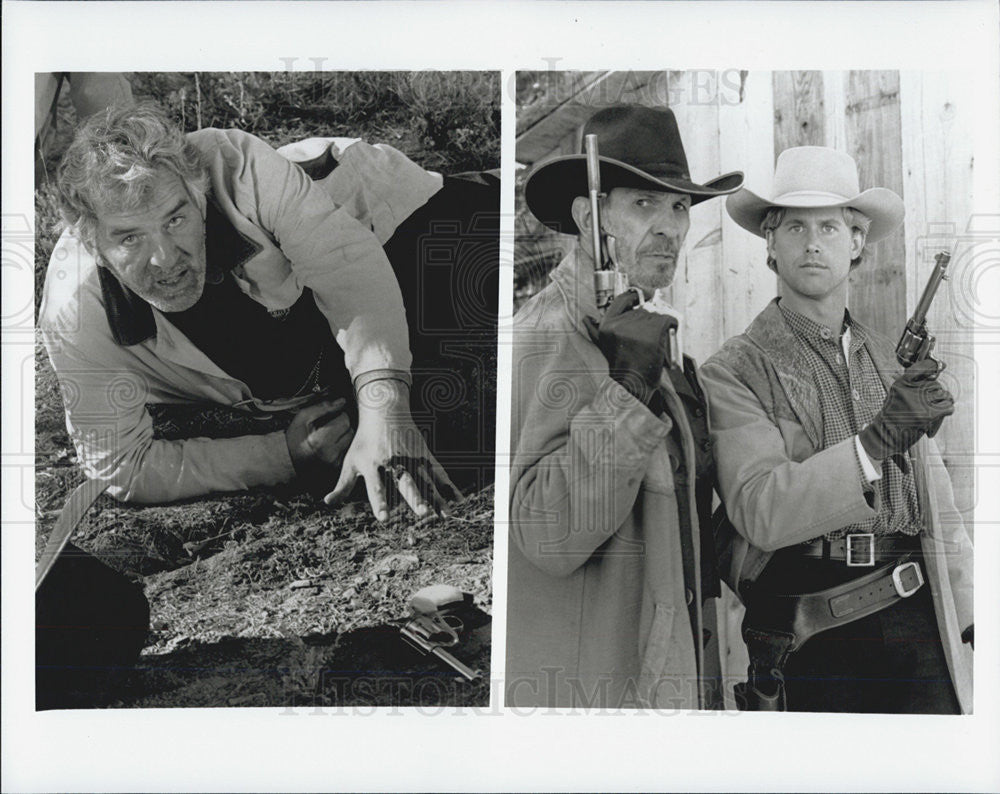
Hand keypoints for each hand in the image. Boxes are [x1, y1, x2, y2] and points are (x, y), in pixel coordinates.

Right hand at [285, 398, 353, 474]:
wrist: (288, 461)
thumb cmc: (294, 439)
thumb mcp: (303, 418)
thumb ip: (323, 408)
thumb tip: (341, 402)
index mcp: (321, 441)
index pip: (345, 421)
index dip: (340, 415)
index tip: (332, 416)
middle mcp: (331, 455)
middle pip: (351, 431)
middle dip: (343, 425)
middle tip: (330, 426)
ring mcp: (336, 463)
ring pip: (352, 441)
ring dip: (345, 435)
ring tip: (330, 435)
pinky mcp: (339, 468)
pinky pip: (348, 451)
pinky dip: (343, 445)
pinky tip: (332, 444)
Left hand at [323, 379, 459, 521]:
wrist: (384, 410)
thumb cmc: (364, 440)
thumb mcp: (351, 460)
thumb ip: (343, 485)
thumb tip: (328, 503)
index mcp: (374, 465)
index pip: (376, 487)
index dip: (380, 502)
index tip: (385, 518)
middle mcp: (394, 462)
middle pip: (406, 483)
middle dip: (415, 498)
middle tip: (423, 513)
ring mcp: (412, 458)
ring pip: (425, 480)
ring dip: (436, 497)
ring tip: (444, 515)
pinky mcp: (424, 454)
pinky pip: (438, 473)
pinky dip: (448, 487)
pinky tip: (457, 500)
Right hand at [583, 290, 675, 407]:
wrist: (633, 387)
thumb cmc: (622, 370)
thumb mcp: (603, 347)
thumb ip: (594, 330)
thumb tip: (586, 319)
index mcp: (607, 325)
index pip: (622, 299)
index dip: (634, 297)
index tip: (641, 298)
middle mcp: (621, 322)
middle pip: (645, 307)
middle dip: (652, 319)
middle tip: (651, 337)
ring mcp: (639, 324)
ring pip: (659, 313)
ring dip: (662, 326)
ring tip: (656, 343)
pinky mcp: (655, 329)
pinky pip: (670, 319)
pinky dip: (672, 328)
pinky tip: (666, 340)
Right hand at [859, 358, 954, 460]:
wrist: (885, 435)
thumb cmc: (892, 417)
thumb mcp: (895, 396)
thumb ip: (911, 387)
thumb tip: (933, 377)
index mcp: (901, 384)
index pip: (921, 368)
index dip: (933, 366)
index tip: (941, 366)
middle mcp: (910, 391)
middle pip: (935, 384)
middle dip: (937, 392)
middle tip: (933, 400)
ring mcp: (919, 402)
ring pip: (943, 395)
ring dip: (943, 401)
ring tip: (938, 407)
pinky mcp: (928, 414)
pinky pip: (947, 407)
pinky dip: (947, 409)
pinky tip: (942, 413)